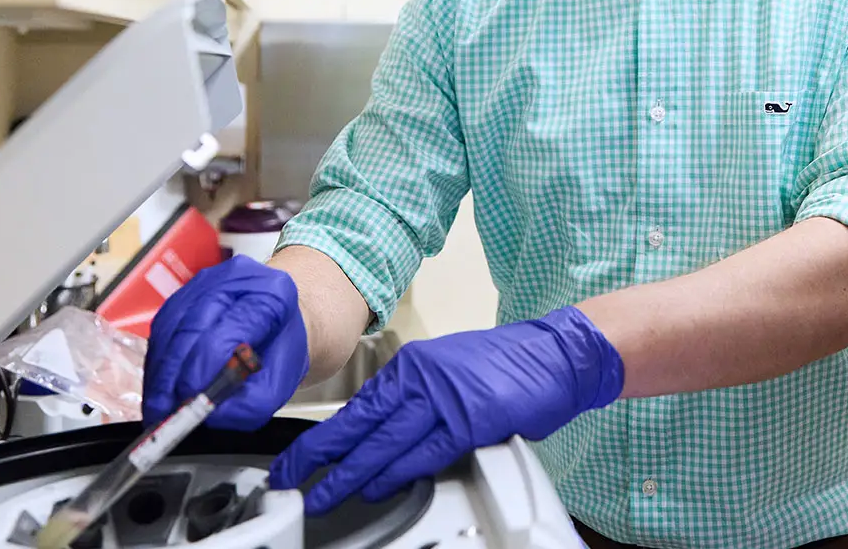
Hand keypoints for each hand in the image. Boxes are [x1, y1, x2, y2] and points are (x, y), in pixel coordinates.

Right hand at [143, 256, 309, 429]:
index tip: (190, 400)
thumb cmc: (278, 352)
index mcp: (272, 293)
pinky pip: (161, 328)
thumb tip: (209, 414)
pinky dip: (158, 361)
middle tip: (165, 411)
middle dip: (174, 375)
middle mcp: (237, 278)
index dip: (204, 368)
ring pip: (170, 327)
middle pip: (192, 326)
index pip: (230, 329)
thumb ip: (249, 405)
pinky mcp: (183, 292)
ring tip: (158, 405)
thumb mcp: (277, 386)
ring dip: (160, 371)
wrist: (277, 326)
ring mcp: (206, 280)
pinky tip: (158, 386)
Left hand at [269, 306, 623, 512]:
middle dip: (320, 454)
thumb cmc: (510, 365)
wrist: (556, 353)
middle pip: (359, 422)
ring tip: (324, 495)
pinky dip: (396, 474)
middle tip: (291, 475)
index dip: (325, 434)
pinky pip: (423, 453)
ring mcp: (444, 398)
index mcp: (413, 365)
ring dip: (349, 473)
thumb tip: (383, 431)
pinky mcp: (469, 420)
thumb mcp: (449, 369)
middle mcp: (421, 377)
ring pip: (383, 442)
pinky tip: (375, 488)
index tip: (301, 455)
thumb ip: (416, 396)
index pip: (357, 405)